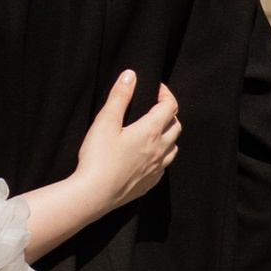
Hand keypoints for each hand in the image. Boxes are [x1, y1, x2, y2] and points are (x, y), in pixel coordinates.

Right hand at [72, 67, 181, 219]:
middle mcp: (159, 150)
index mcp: (150, 131)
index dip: (165, 93)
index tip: (155, 88)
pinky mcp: (149, 183)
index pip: (170, 106)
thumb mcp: (105, 122)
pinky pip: (164, 166)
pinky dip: (161, 156)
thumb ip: (119, 97)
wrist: (94, 194)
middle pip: (176, 126)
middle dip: (168, 113)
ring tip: (154, 131)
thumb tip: (130, 76)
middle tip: (154, 107)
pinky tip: (148, 156)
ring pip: (173, 147)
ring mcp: (156, 169)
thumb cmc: (98, 158)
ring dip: (168, 135)